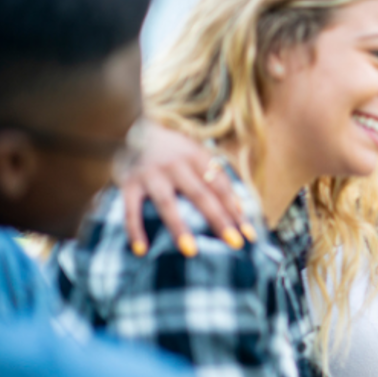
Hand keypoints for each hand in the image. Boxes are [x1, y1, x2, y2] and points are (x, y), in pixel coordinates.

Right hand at [118, 121, 249, 256]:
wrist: (129, 125)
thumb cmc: (173, 148)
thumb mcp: (197, 155)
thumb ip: (217, 178)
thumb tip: (240, 209)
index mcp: (196, 156)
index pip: (220, 186)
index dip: (236, 209)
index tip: (249, 233)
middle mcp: (175, 164)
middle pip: (200, 195)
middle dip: (218, 219)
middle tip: (235, 243)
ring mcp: (151, 174)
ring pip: (166, 203)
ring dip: (178, 227)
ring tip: (191, 251)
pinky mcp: (128, 183)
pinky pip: (130, 209)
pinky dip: (134, 229)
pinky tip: (141, 249)